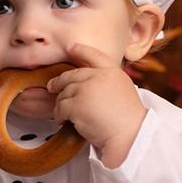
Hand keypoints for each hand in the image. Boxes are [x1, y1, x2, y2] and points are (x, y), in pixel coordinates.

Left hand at [47, 42, 145, 167]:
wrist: (129, 135)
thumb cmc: (127, 119)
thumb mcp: (123, 90)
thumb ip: (106, 83)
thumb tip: (85, 83)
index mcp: (113, 72)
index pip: (94, 55)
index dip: (81, 50)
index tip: (70, 47)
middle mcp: (98, 77)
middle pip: (72, 75)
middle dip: (59, 82)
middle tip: (52, 87)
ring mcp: (86, 89)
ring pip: (64, 93)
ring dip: (61, 104)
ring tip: (63, 114)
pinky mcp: (76, 105)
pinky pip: (60, 107)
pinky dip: (59, 115)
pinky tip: (63, 120)